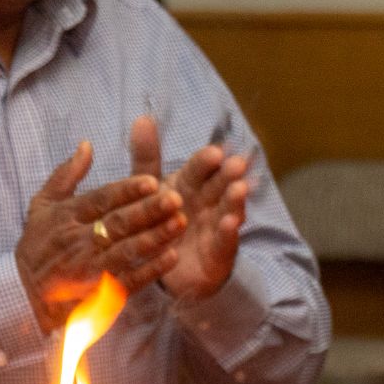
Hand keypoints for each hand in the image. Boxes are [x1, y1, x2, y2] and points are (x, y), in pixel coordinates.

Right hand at [16, 130, 186, 331]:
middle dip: (147, 211)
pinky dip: (149, 270)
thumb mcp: (42, 205)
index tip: (152, 181)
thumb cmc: (37, 244)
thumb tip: (87, 145)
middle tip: (175, 199)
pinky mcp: (97, 295)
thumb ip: (65, 175)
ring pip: (125, 251)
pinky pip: (127, 281)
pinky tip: (171, 257)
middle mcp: (75, 241)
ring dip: (154, 238)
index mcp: (64, 216)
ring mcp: (86, 269)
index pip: (99, 200)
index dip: (126, 191)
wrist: (23, 295)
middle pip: (116, 224)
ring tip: (179, 223)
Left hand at [141, 120, 250, 301]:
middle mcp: (206, 201)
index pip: (198, 168)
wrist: (169, 266)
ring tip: (240, 188)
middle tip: (236, 163)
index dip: (206, 161)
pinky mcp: (220, 251)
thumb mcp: (149, 187)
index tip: (215, 151)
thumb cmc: (160, 218)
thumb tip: (142, 117)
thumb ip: (146, 157)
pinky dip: (228, 232)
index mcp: (188, 184)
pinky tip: (231, 223)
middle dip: (227, 174)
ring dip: (235, 199)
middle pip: (218, 184)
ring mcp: (216, 225)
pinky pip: (224, 241)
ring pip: (227, 208)